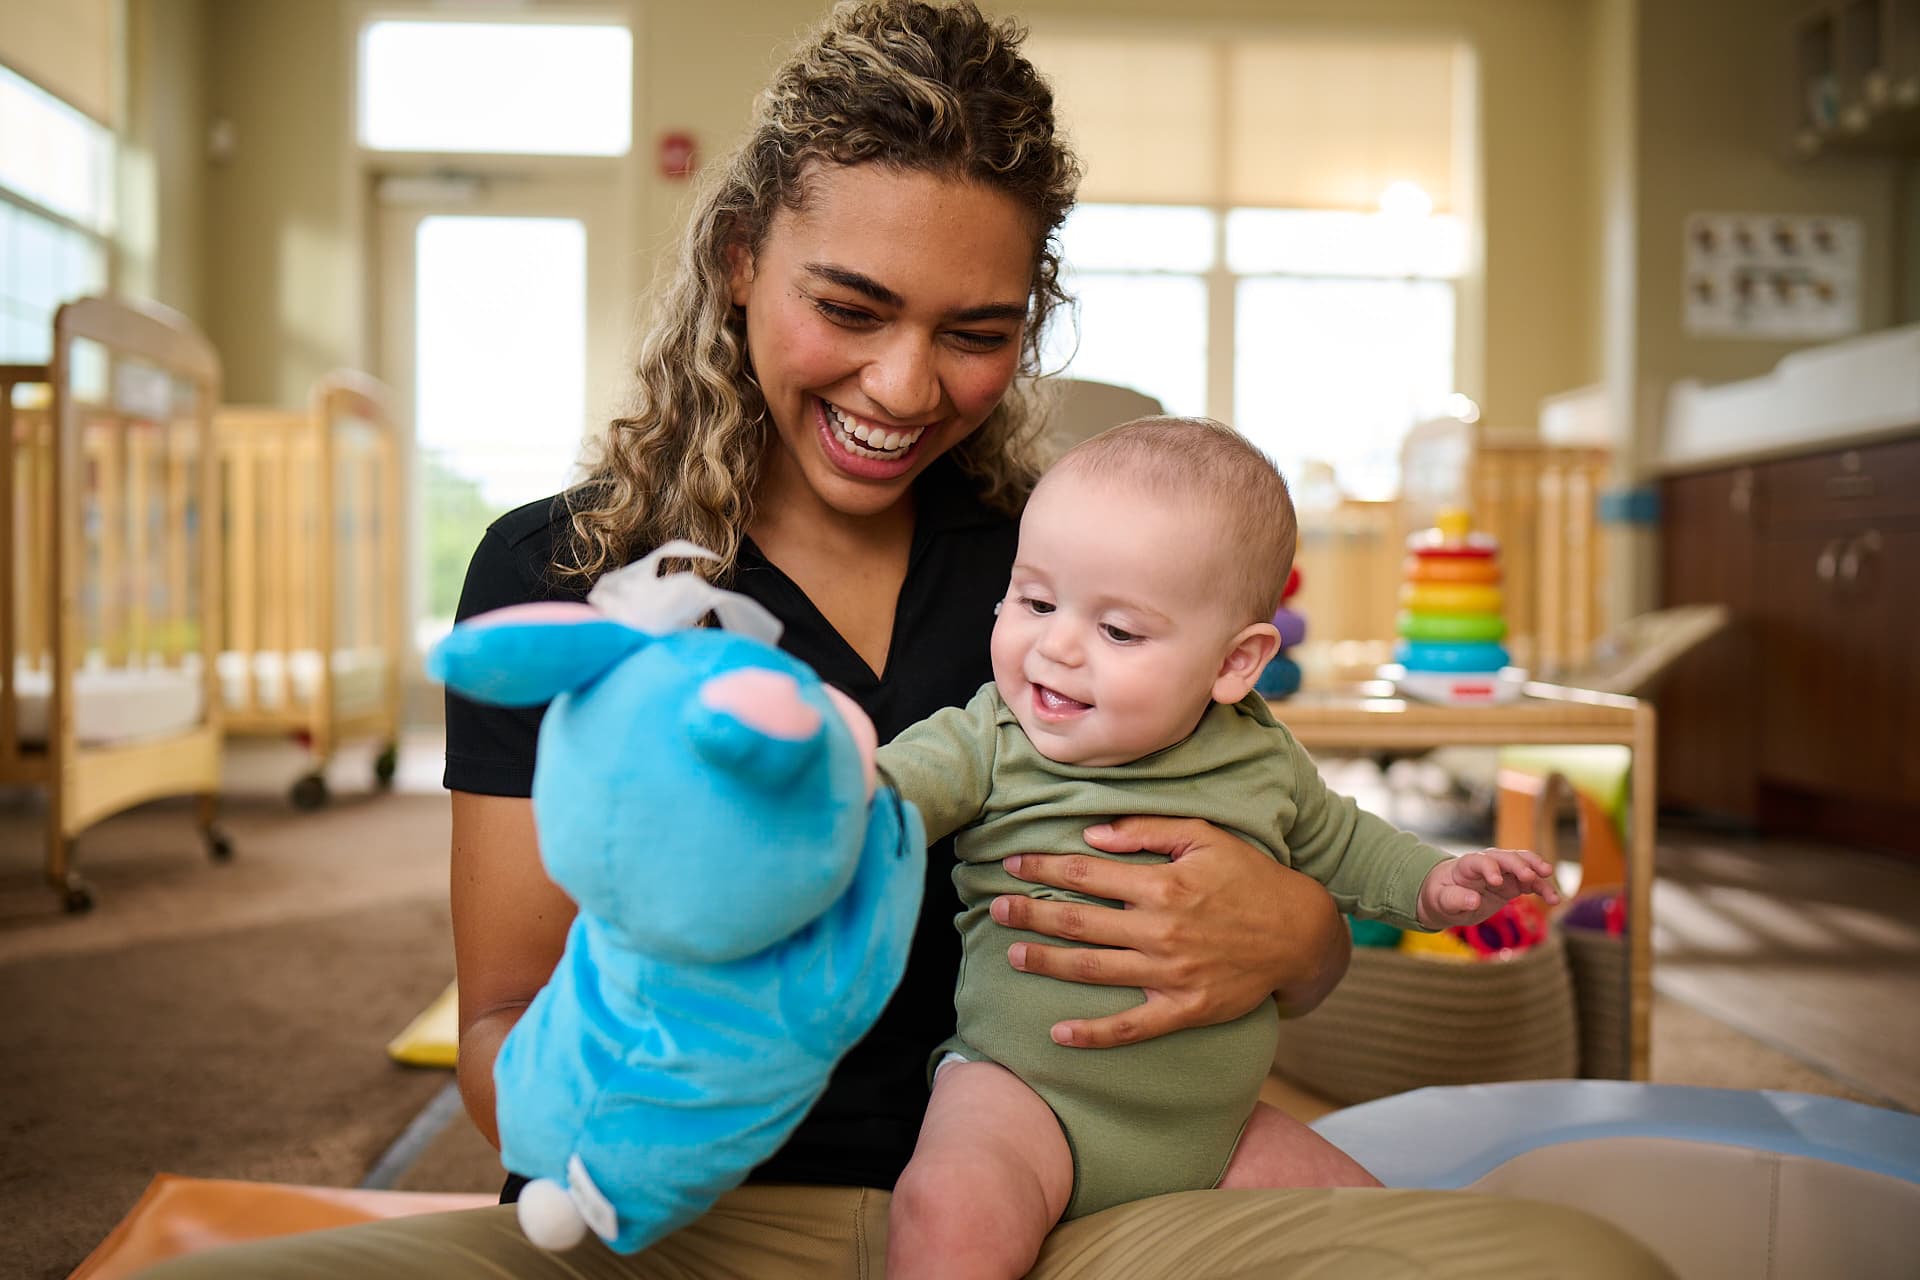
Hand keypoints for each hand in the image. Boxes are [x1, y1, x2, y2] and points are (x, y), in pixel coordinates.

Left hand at [991, 816, 1348, 1048]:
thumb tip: (1091, 835)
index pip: (1086, 873)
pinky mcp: (1185, 1009)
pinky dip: (1093, 1034)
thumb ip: (1148, 830)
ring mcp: (1171, 973)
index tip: (1012, 865)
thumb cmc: (1250, 878)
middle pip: (1079, 921)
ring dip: (1047, 963)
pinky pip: (1132, 1027)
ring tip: (1014, 955)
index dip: (1044, 868)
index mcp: (1163, 883)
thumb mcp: (1206, 836)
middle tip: (995, 909)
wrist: (1300, 935)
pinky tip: (1059, 1033)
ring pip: (1094, 970)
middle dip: (1032, 914)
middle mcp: (1161, 929)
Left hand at [1416, 848, 1560, 928]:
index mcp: (1467, 864)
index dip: (1489, 868)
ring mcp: (1504, 871)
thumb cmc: (1442, 896)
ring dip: (1538, 874)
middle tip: (1530, 877)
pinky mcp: (1514, 883)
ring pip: (1525, 865)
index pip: (1480, 860)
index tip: (1496, 882)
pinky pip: (1532, 882)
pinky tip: (1555, 900)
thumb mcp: (1441, 901)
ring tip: (1551, 893)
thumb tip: (1474, 901)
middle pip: (1507, 857)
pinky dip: (1544, 888)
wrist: (1449, 896)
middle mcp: (1489, 863)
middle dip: (1519, 865)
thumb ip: (1455, 900)